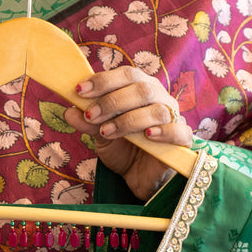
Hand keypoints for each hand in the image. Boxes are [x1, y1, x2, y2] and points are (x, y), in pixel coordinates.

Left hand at [63, 66, 192, 200]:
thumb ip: (88, 122)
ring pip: (156, 110)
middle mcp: (158, 98)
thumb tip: (69, 111)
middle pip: (141, 88)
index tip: (80, 91)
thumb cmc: (122, 148)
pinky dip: (163, 132)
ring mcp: (172, 118)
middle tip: (92, 116)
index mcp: (140, 88)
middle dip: (112, 101)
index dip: (103, 81)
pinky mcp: (181, 141)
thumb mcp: (100, 135)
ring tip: (107, 132)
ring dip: (128, 120)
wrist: (137, 176)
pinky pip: (179, 131)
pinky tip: (147, 135)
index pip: (126, 74)